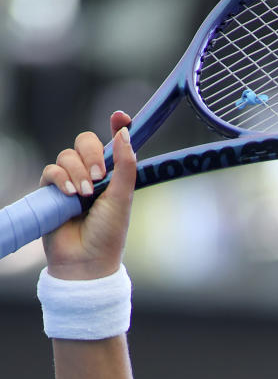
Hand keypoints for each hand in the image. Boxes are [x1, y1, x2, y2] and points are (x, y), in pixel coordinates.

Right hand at [40, 111, 136, 279]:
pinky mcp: (51, 191)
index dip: (116, 127)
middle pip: (85, 142)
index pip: (113, 144)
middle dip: (92, 154)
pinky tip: (70, 195)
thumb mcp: (122, 199)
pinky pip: (51, 170)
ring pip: (67, 156)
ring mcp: (70, 182)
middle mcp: (92, 176)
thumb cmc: (108, 235)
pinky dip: (60, 178)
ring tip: (84, 195)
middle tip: (100, 176)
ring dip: (77, 172)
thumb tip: (125, 131)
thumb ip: (125, 165)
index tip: (119, 116)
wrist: (85, 262)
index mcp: (113, 177)